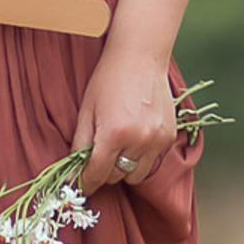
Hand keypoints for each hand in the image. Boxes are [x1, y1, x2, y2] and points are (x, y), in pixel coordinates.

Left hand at [71, 46, 178, 191]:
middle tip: (96, 159)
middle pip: (116, 177)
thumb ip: (80, 144)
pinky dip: (141, 158)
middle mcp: (138, 140)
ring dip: (123, 169)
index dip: (85, 183)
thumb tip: (74, 172)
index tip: (79, 186)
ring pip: (136, 175)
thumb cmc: (107, 80)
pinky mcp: (169, 136)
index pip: (96, 174)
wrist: (140, 57)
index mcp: (114, 134)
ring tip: (116, 150)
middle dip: (103, 172)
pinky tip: (133, 139)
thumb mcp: (86, 111)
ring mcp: (157, 140)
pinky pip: (152, 161)